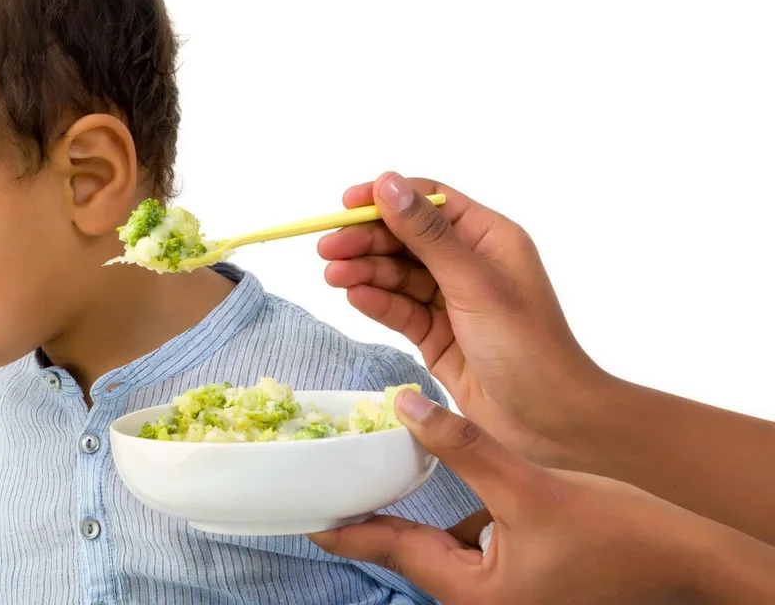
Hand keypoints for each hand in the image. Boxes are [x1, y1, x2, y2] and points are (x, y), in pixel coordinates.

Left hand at [308, 389, 774, 604]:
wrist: (688, 565)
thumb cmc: (618, 536)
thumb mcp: (530, 485)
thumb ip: (462, 445)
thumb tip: (403, 406)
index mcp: (475, 594)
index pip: (386, 553)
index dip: (340, 528)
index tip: (300, 510)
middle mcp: (480, 600)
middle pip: (403, 552)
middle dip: (365, 517)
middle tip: (327, 479)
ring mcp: (500, 593)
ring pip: (432, 549)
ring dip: (400, 515)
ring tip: (364, 476)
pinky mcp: (518, 579)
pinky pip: (463, 546)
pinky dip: (440, 516)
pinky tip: (427, 483)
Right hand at [318, 172, 606, 465]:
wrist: (553, 423)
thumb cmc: (528, 347)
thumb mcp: (473, 283)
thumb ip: (427, 234)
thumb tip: (388, 183)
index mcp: (488, 238)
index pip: (430, 202)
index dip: (387, 198)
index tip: (346, 204)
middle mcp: (469, 263)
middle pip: (406, 237)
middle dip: (366, 239)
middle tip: (327, 248)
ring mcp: (452, 300)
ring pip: (398, 274)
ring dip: (365, 271)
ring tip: (333, 276)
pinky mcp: (437, 335)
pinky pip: (399, 309)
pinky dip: (376, 301)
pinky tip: (354, 296)